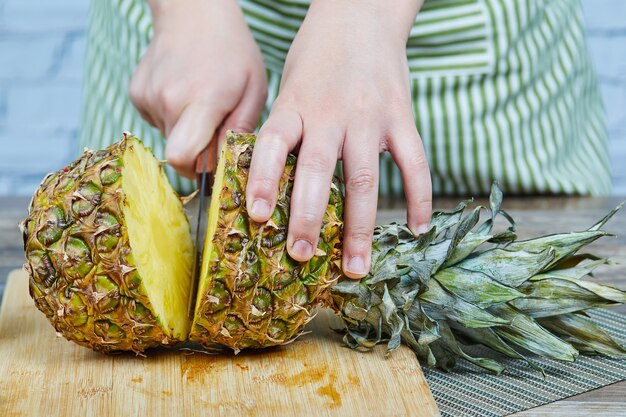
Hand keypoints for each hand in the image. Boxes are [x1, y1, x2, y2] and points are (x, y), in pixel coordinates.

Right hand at [129, 0, 266, 177]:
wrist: (193, 12)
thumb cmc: (232, 52)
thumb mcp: (253, 90)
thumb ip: (241, 130)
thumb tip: (224, 164)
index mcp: (202, 101)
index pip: (182, 157)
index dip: (196, 170)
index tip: (212, 163)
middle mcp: (169, 100)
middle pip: (176, 153)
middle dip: (197, 151)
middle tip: (214, 127)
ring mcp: (148, 96)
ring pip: (168, 137)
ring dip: (185, 131)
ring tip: (200, 101)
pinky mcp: (136, 93)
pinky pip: (157, 121)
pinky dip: (172, 116)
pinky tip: (184, 93)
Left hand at [245, 0, 430, 277]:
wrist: (362, 14)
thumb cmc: (317, 56)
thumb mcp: (289, 87)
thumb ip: (285, 131)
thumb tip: (270, 186)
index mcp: (294, 104)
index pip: (272, 145)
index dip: (261, 181)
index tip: (257, 218)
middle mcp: (329, 113)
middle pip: (317, 172)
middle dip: (307, 219)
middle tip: (301, 257)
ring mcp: (369, 117)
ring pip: (363, 179)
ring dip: (359, 228)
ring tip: (356, 267)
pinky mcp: (402, 117)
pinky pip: (414, 163)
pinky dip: (418, 198)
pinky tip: (417, 230)